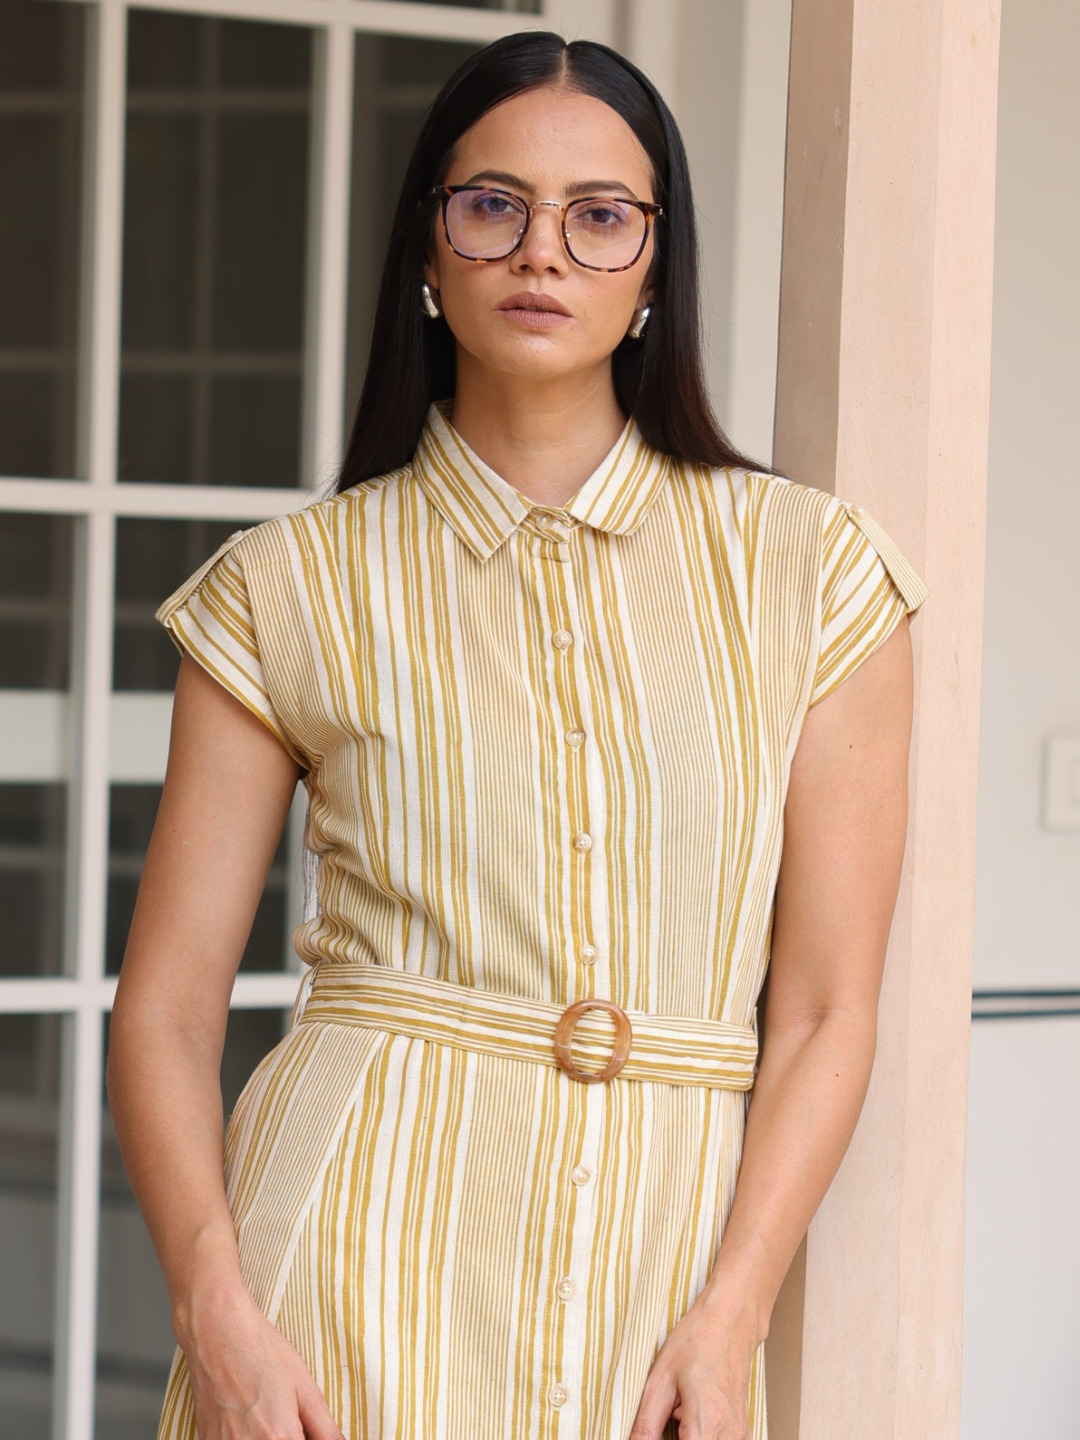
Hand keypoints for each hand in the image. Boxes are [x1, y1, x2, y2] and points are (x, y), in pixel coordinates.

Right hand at [180, 1283, 344, 1439]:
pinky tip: (247, 1416)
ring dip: (268, 1436)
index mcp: (279, 1437)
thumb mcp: (305, 1387)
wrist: (217, 1333)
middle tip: (286, 1416)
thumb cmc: (262, 1353)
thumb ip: (324, 1428)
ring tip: (266, 1413)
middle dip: (290, 1436)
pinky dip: (246, 1436)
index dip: (304, 1437)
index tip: (303, 1427)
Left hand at [628, 1291, 754, 1439]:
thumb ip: (646, 1423)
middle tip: (669, 1414)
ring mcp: (740, 1436)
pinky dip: (701, 1435)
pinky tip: (693, 1417)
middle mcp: (729, 1435)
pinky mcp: (743, 1434)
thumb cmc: (696, 1341)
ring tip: (681, 1412)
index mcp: (707, 1421)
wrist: (729, 1321)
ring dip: (688, 1436)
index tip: (652, 1430)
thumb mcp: (660, 1379)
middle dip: (676, 1437)